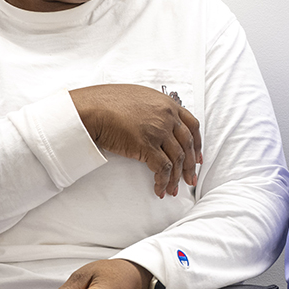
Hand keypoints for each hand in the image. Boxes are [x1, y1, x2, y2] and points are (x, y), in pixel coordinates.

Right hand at [70, 84, 201, 197]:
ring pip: (177, 159)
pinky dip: (163, 181)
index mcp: (167, 104)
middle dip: (190, 166)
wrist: (91, 109)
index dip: (197, 144)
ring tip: (173, 190)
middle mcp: (167, 117)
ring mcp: (158, 131)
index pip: (192, 126)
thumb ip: (154, 109)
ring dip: (176, 177)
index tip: (197, 157)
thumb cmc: (108, 102)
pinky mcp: (146, 145)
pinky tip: (159, 189)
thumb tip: (158, 122)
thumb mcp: (139, 98)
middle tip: (190, 179)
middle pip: (188, 144)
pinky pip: (162, 168)